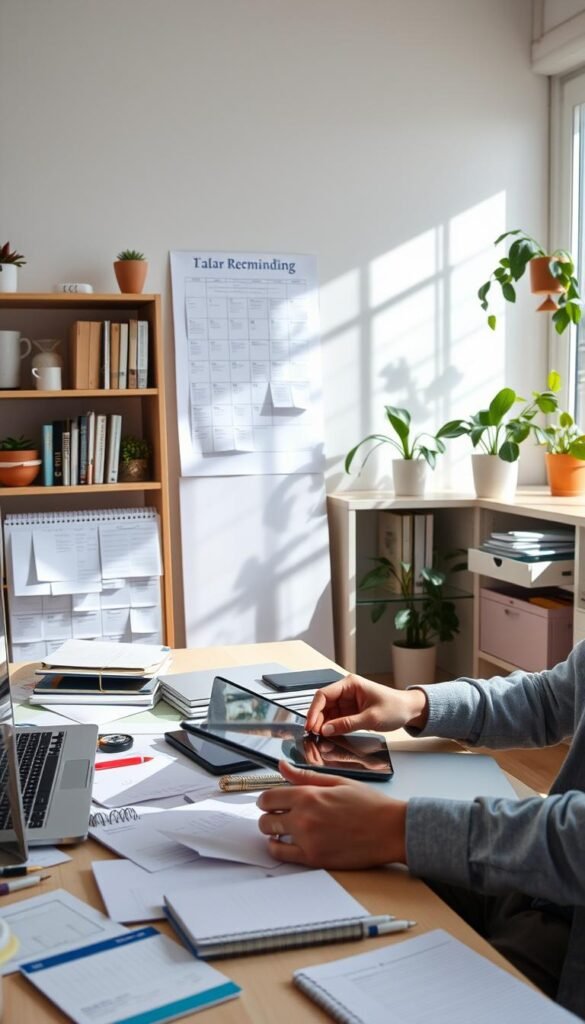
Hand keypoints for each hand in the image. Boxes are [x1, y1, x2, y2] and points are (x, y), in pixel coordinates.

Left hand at [257, 760, 406, 868]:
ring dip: (273, 832)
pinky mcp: (314, 859)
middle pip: (266, 819)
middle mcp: (303, 818)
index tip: (270, 801)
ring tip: (284, 829)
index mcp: (308, 795)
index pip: (268, 798)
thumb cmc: (368, 804)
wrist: (390, 830)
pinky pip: (282, 856)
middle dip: (269, 815)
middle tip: (279, 814)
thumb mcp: (337, 781)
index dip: (267, 799)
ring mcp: (307, 841)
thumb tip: (282, 766)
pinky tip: (287, 843)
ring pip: (271, 837)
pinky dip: (279, 849)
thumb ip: (305, 776)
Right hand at [305, 674, 427, 736]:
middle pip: (323, 704)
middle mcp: (346, 691)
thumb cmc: (395, 707)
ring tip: (320, 736)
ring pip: (327, 712)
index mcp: (350, 684)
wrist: (410, 710)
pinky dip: (331, 727)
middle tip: (313, 734)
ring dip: (323, 724)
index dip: (314, 710)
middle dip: (317, 718)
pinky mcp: (351, 711)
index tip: (311, 724)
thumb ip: (347, 724)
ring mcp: (348, 701)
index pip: (324, 694)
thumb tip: (326, 729)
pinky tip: (328, 734)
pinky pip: (336, 719)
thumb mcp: (370, 718)